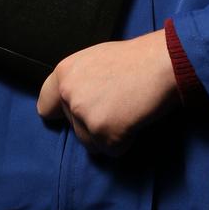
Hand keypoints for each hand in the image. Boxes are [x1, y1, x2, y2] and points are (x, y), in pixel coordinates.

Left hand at [36, 29, 178, 156]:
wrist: (162, 63)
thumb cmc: (135, 59)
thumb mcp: (94, 60)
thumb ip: (78, 82)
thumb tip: (73, 101)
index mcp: (64, 74)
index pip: (46, 106)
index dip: (62, 112)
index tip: (76, 114)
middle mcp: (69, 95)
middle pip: (74, 128)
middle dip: (94, 124)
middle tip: (118, 105)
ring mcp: (85, 116)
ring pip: (91, 143)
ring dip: (108, 135)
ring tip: (127, 110)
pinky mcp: (104, 134)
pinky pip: (112, 150)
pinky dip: (125, 141)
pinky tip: (135, 119)